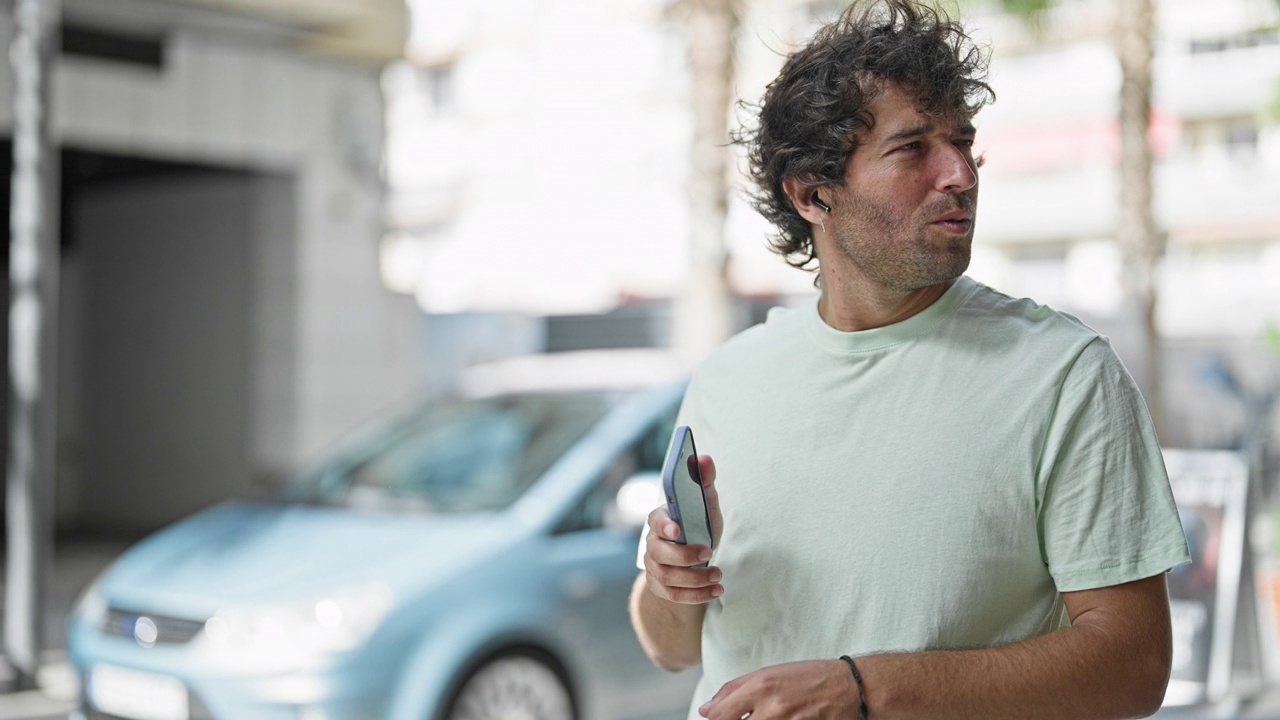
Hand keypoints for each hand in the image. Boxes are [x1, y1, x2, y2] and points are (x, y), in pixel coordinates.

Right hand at [642, 454, 723, 603]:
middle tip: (709, 553)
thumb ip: (703, 482)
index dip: (665, 526)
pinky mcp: (659, 587)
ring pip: (667, 577)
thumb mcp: (705, 504)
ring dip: (695, 579)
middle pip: (659, 553)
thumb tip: (702, 458)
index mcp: (661, 519)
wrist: (693, 558)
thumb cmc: (698, 525)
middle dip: (685, 556)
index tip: (679, 530)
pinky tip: (716, 591)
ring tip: (718, 576)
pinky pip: (673, 596)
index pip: (655, 521)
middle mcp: (652, 543)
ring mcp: (653, 567)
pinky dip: (696, 595)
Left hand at [698, 660, 859, 719]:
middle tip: (744, 718)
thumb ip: (734, 690)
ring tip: (763, 718)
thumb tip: (707, 709)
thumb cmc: (809, 678)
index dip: (715, 718)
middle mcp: (772, 708)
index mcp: (761, 686)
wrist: (849, 688)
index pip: (720, 714)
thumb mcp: (770, 673)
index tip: (717, 718)